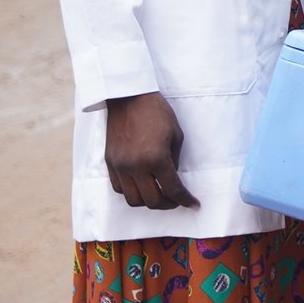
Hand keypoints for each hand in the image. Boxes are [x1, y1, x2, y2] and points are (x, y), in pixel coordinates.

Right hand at [103, 92, 197, 209]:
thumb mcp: (176, 135)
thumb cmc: (157, 113)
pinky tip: (143, 187)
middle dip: (168, 205)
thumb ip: (175, 161)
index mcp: (156, 158)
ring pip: (132, 199)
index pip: (172, 189)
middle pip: (152, 201)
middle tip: (177, 201)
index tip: (193, 204)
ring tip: (160, 196)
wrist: (128, 98)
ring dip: (148, 202)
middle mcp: (135, 167)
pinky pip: (119, 189)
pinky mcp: (110, 163)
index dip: (185, 200)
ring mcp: (120, 166)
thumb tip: (173, 180)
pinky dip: (132, 193)